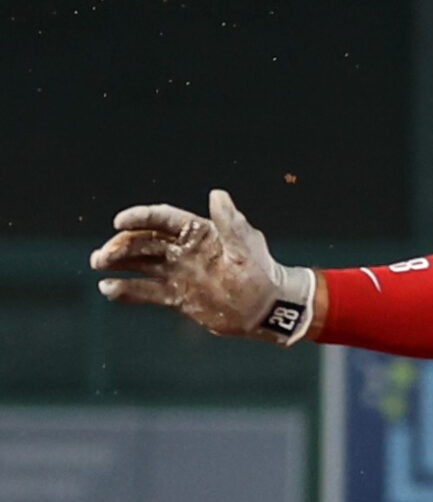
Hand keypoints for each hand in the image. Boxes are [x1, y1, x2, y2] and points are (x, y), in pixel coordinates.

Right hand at [89, 190, 317, 344]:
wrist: (266, 308)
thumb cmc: (261, 270)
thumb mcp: (247, 245)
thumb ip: (230, 223)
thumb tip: (217, 194)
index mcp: (197, 232)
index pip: (162, 219)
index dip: (140, 218)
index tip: (120, 221)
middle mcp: (183, 250)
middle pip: (144, 242)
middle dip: (121, 245)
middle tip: (102, 255)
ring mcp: (177, 272)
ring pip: (140, 264)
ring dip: (118, 264)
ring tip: (98, 266)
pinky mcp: (176, 295)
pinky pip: (146, 292)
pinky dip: (126, 290)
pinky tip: (108, 289)